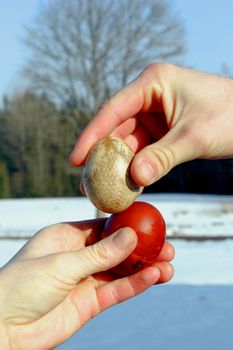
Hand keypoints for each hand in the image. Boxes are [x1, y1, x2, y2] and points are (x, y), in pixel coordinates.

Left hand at [0, 219, 173, 349]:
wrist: (3, 330)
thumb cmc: (21, 286)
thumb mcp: (62, 264)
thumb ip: (100, 253)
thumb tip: (132, 235)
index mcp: (66, 236)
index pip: (103, 225)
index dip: (127, 224)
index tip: (150, 222)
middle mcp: (77, 255)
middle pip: (116, 249)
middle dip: (142, 248)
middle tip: (166, 246)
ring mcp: (84, 279)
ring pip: (121, 271)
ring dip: (145, 268)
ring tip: (169, 264)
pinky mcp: (89, 302)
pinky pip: (116, 291)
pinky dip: (135, 285)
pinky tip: (154, 277)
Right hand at [70, 63, 232, 185]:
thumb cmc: (229, 115)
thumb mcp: (194, 137)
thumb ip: (164, 157)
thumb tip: (135, 178)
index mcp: (153, 83)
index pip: (113, 110)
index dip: (92, 135)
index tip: (76, 160)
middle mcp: (149, 96)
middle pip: (116, 128)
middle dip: (102, 155)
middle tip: (87, 181)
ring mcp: (155, 114)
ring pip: (128, 142)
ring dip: (118, 166)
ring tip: (104, 190)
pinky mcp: (162, 130)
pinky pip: (143, 150)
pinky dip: (136, 167)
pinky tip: (128, 186)